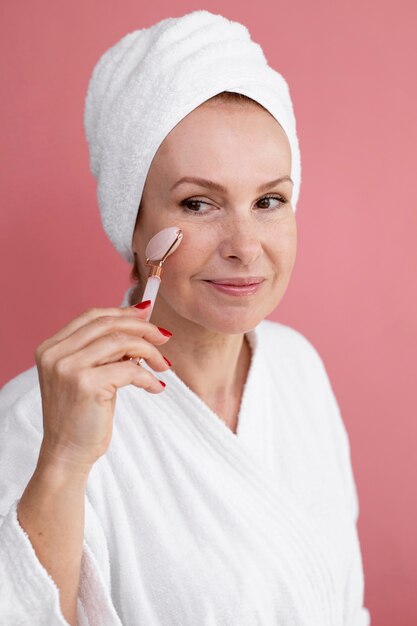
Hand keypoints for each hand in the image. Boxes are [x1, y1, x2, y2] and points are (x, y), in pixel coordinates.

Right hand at [34, 303, 171, 472]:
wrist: (67, 454)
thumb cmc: (81, 416)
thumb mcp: (88, 375)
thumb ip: (104, 350)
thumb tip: (139, 323)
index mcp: (51, 347)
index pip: (92, 316)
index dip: (122, 311)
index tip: (147, 314)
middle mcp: (56, 354)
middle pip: (108, 324)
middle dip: (142, 328)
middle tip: (164, 337)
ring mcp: (68, 368)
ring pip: (122, 342)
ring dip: (150, 351)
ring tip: (162, 366)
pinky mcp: (86, 384)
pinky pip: (130, 369)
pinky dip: (148, 376)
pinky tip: (155, 387)